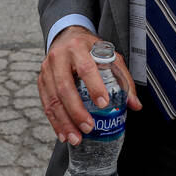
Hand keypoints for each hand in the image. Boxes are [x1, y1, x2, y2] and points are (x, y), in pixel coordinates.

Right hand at [37, 26, 141, 145]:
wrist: (66, 36)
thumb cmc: (90, 48)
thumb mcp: (110, 56)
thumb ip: (123, 79)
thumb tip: (135, 105)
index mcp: (78, 48)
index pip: (86, 68)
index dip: (94, 87)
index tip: (104, 104)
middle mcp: (59, 57)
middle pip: (65, 87)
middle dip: (76, 111)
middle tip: (89, 128)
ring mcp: (47, 69)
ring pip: (53, 99)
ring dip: (64, 122)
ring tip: (76, 138)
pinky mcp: (41, 81)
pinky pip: (46, 104)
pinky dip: (55, 121)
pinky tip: (63, 134)